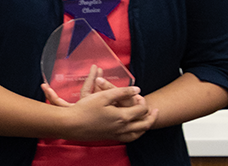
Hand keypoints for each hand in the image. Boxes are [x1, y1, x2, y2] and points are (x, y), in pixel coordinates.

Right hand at [41, 80, 157, 142]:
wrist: (71, 125)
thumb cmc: (85, 109)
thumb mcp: (103, 96)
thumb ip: (121, 92)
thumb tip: (136, 90)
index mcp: (122, 117)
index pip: (141, 110)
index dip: (143, 101)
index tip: (138, 94)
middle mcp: (122, 128)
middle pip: (144, 124)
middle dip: (151, 117)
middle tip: (155, 111)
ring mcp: (116, 134)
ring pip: (138, 134)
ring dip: (145, 127)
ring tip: (147, 122)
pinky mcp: (110, 137)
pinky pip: (129, 138)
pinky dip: (135, 134)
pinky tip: (131, 130)